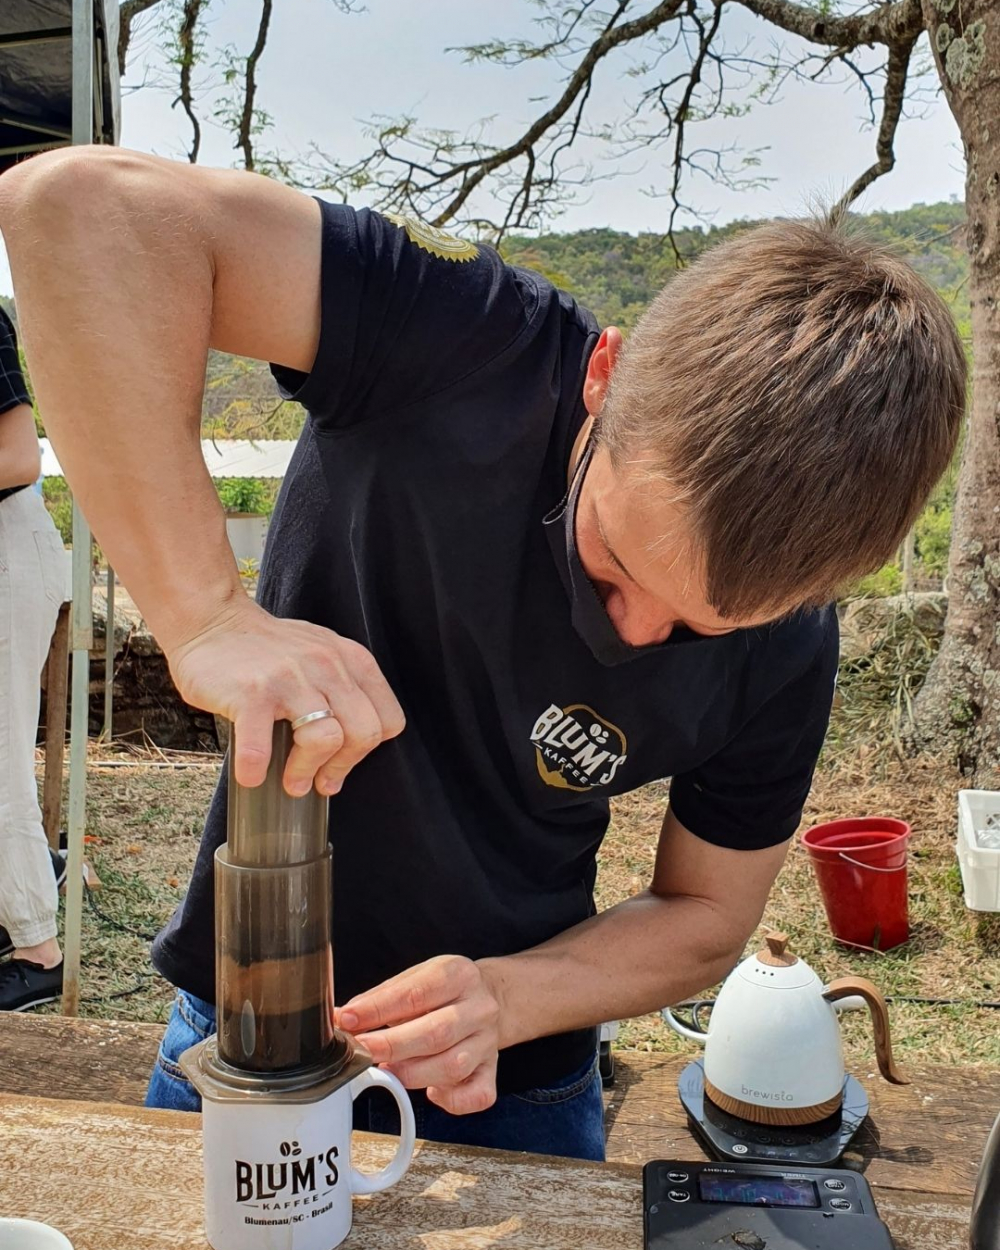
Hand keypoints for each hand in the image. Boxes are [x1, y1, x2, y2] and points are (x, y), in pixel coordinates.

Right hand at [167, 597, 404, 793]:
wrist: (212, 622)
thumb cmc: (267, 649)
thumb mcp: (322, 655)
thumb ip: (343, 694)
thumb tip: (345, 758)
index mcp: (351, 660)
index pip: (388, 720)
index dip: (366, 751)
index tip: (341, 762)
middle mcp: (327, 665)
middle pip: (364, 734)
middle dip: (342, 767)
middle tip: (318, 781)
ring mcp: (289, 677)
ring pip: (325, 739)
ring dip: (306, 772)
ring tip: (291, 782)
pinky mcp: (251, 692)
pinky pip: (261, 746)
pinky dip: (256, 769)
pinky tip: (252, 774)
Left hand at [339, 955, 504, 1114]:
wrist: (488, 997)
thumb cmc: (443, 990)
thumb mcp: (415, 978)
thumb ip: (381, 998)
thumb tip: (344, 1018)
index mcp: (459, 975)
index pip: (416, 994)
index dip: (378, 1010)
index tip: (348, 1020)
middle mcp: (479, 1008)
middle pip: (436, 1032)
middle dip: (391, 1045)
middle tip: (360, 1051)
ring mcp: (488, 1041)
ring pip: (452, 1066)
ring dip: (412, 1073)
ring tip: (386, 1069)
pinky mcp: (492, 1070)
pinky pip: (477, 1096)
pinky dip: (451, 1100)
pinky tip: (432, 1092)